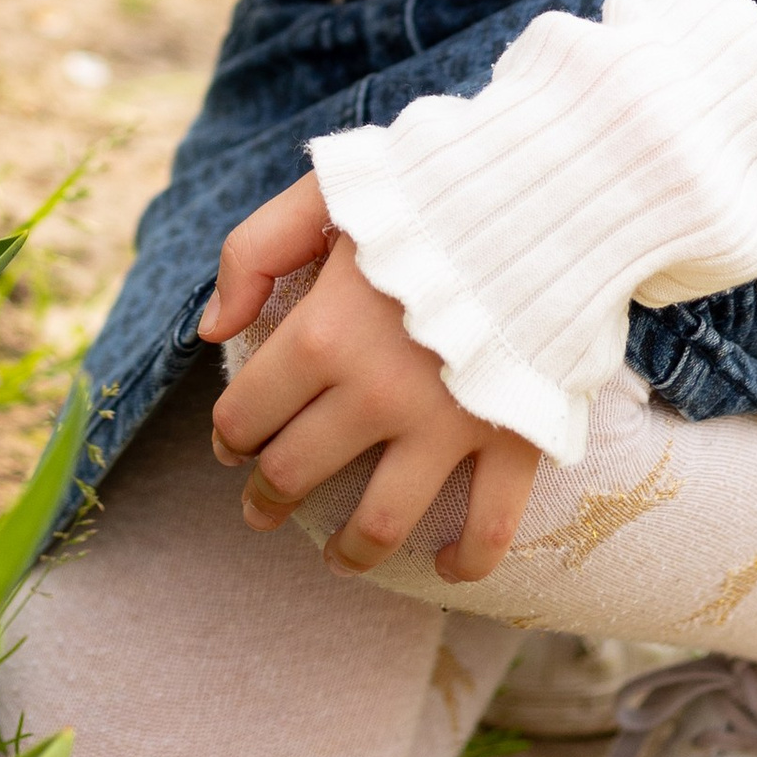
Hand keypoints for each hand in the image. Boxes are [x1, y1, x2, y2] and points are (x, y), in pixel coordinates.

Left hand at [198, 169, 538, 583]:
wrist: (545, 192)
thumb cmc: (426, 190)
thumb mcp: (323, 194)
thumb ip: (251, 251)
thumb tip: (211, 330)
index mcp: (321, 334)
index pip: (247, 415)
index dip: (229, 437)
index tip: (231, 445)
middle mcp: (375, 394)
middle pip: (295, 473)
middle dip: (266, 498)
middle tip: (261, 508)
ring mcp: (447, 426)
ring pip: (379, 523)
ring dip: (349, 551)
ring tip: (337, 559)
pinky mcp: (513, 438)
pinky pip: (489, 527)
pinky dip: (465, 560)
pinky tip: (442, 566)